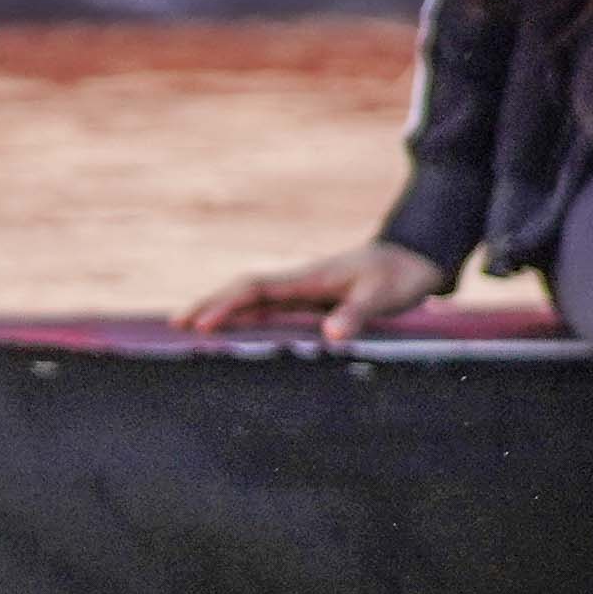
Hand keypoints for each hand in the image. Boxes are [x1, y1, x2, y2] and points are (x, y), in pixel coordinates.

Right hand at [177, 238, 450, 345]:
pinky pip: (270, 308)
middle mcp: (299, 283)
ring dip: (223, 310)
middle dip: (210, 305)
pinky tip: (235, 329)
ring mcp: (303, 291)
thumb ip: (356, 314)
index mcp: (308, 278)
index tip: (202, 323)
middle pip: (243, 291)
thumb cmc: (399, 275)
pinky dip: (245, 316)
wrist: (415, 257)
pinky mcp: (311, 300)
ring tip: (192, 328)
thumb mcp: (383, 296)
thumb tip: (330, 336)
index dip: (226, 305)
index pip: (255, 289)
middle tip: (177, 325)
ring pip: (253, 299)